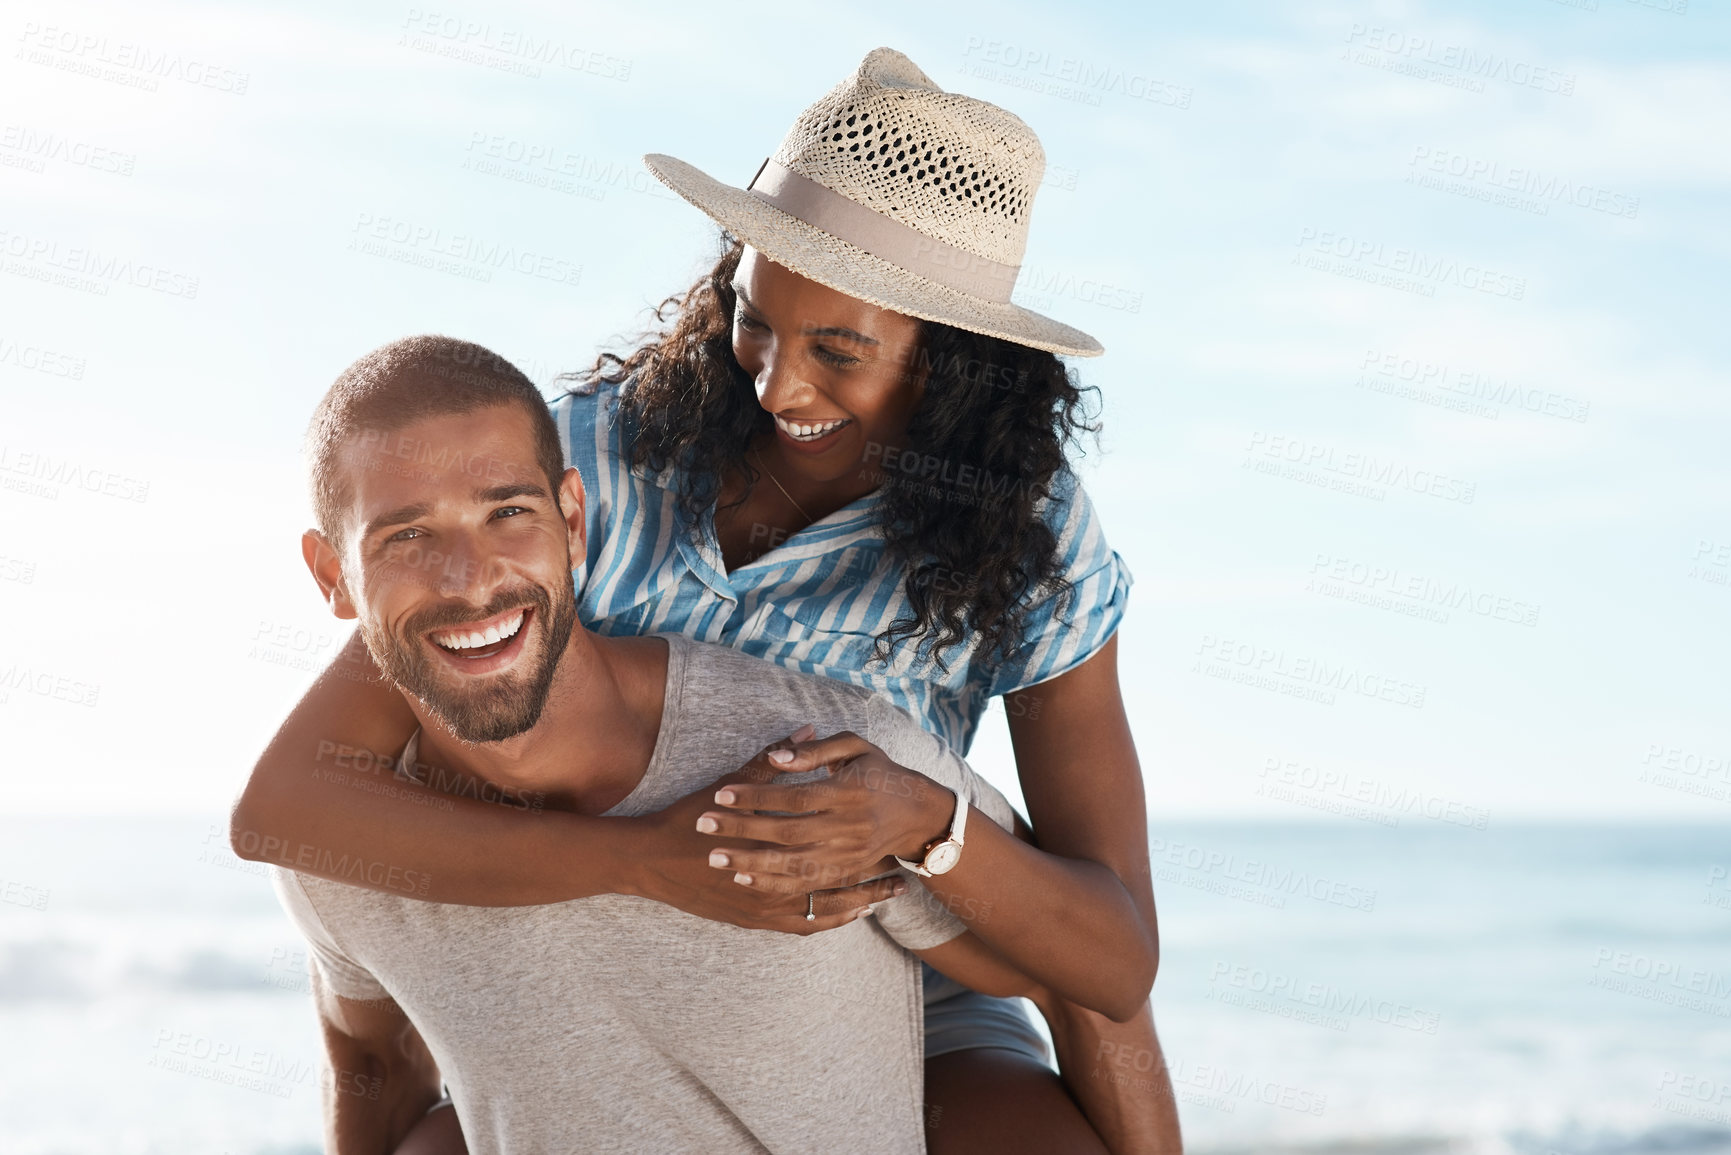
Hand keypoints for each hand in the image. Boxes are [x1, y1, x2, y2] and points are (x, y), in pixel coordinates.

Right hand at [631, 726, 908, 934]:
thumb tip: (805, 729)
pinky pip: (803, 926)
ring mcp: (765, 906)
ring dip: (857, 905)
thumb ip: (772, 761)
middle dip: (873, 882)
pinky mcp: (753, 920)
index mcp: (775, 842)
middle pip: (838, 883)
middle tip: (902, 880)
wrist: (648, 859)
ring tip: (883, 901)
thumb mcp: (732, 783)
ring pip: (826, 911)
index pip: (834, 846)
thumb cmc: (689, 817)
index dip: (869, 847)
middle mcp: (776, 880)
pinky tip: (845, 917)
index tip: (894, 843)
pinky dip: (828, 921)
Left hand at [695, 727, 955, 896]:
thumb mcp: (856, 747)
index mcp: (849, 794)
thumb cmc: (880, 772)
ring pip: (793, 865)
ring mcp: (848, 856)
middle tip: (704, 825)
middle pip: (786, 833)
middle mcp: (849, 828)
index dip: (755, 796)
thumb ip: (816, 751)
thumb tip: (779, 755)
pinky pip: (806, 887)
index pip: (793, 797)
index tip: (720, 794)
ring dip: (751, 863)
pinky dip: (775, 884)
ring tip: (715, 856)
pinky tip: (745, 877)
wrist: (918, 814)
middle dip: (742, 830)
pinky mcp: (844, 874)